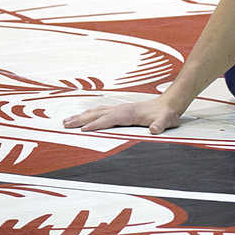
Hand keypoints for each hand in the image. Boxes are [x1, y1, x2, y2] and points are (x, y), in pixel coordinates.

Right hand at [62, 97, 179, 134]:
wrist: (168, 104)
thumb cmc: (166, 114)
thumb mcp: (166, 121)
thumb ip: (160, 125)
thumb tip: (154, 129)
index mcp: (128, 113)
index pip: (109, 119)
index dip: (96, 125)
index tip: (83, 130)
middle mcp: (121, 109)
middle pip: (97, 114)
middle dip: (81, 119)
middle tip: (65, 124)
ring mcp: (120, 108)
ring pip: (96, 111)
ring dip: (81, 116)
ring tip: (67, 121)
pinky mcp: (120, 110)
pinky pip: (100, 111)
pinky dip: (89, 114)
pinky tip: (83, 116)